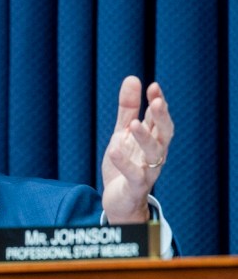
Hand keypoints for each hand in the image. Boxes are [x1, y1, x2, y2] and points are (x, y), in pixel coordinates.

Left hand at [101, 76, 173, 222]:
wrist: (119, 200)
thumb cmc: (125, 164)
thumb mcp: (122, 133)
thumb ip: (128, 109)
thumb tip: (132, 78)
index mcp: (153, 139)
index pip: (159, 118)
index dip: (159, 103)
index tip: (153, 86)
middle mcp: (155, 154)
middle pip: (164, 134)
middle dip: (161, 118)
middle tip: (156, 101)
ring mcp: (148, 170)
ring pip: (153, 153)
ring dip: (145, 138)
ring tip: (133, 124)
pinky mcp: (135, 186)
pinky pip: (133, 174)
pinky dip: (124, 162)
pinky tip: (114, 150)